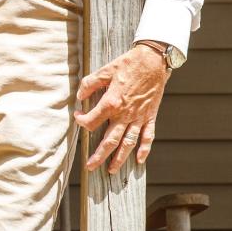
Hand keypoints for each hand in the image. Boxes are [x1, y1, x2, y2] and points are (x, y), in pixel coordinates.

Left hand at [73, 44, 168, 173]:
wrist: (153, 61)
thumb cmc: (128, 64)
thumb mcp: (104, 71)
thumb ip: (89, 84)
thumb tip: (79, 97)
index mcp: (111, 103)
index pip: (91, 122)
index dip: (81, 122)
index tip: (78, 118)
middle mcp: (125, 114)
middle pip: (110, 141)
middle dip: (99, 156)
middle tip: (91, 167)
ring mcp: (139, 117)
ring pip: (128, 143)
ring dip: (120, 158)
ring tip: (112, 170)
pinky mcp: (150, 116)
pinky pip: (148, 136)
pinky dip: (145, 149)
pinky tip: (140, 160)